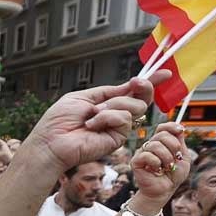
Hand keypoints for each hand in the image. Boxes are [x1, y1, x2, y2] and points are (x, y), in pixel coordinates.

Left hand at [21, 71, 164, 173]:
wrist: (51, 142)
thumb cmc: (58, 122)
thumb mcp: (83, 97)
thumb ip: (107, 92)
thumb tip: (128, 85)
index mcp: (107, 104)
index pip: (132, 93)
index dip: (150, 83)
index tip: (164, 73)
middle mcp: (115, 116)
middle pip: (142, 99)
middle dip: (142, 87)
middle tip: (136, 83)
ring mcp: (118, 128)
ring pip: (134, 108)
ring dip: (112, 106)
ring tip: (92, 114)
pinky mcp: (118, 139)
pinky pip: (124, 119)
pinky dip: (106, 117)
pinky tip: (92, 125)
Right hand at [130, 122, 189, 204]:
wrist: (165, 190)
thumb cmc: (173, 176)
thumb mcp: (184, 157)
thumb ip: (181, 142)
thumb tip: (180, 127)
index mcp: (162, 143)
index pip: (163, 128)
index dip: (171, 126)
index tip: (180, 130)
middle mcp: (151, 145)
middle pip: (162, 134)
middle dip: (173, 146)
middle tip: (175, 158)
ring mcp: (142, 152)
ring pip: (155, 145)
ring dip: (166, 157)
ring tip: (167, 167)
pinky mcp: (136, 161)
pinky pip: (147, 155)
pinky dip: (156, 163)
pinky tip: (157, 170)